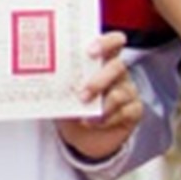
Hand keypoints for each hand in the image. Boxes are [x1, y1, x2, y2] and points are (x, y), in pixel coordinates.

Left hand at [57, 33, 143, 161]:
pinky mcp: (134, 110)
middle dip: (98, 81)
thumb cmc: (74, 107)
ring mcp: (128, 91)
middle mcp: (118, 73)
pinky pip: (124, 112)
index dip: (106, 42)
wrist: (83, 137)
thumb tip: (46, 76)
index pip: (113, 42)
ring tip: (84, 118)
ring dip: (101, 106)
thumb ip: (63, 83)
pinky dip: (107, 120)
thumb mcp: (64, 93)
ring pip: (120, 93)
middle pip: (117, 66)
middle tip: (82, 95)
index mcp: (102, 61)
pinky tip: (94, 123)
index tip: (90, 51)